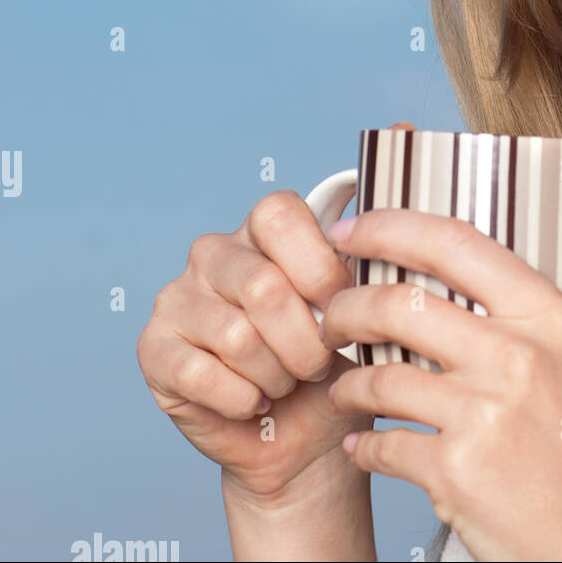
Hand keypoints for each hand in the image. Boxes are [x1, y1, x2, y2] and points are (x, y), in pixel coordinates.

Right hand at [136, 170, 387, 500]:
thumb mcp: (377, 291)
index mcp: (266, 227)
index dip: (317, 268)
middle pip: (261, 284)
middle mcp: (215, 251)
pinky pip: (203, 374)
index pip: (278, 214)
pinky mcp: (154, 350)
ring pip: (238, 335)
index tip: (342, 305)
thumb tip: (407, 123)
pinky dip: (244, 399)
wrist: (312, 440)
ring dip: (278, 373)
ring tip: (288, 380)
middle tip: (319, 361)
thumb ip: (388, 214)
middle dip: (306, 338)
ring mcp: (177, 298)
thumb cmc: (346, 361)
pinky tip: (256, 401)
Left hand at [321, 209, 561, 560]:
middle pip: (398, 305)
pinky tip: (363, 446)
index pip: (457, 245)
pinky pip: (382, 446)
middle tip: (333, 315)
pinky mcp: (454, 471)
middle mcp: (513, 357)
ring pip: (379, 376)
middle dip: (348, 307)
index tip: (359, 228)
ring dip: (348, 382)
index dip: (392, 226)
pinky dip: (363, 447)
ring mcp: (481, 414)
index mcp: (551, 321)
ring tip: (345, 387)